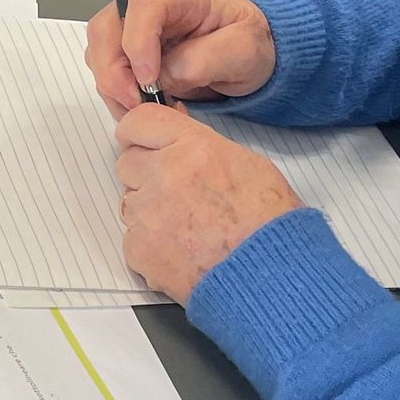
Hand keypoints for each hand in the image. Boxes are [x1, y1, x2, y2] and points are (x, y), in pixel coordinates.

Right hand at [87, 0, 276, 117]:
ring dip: (113, 88)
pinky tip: (145, 106)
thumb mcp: (243, 51)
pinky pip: (107, 73)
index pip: (142, 5)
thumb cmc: (247, 43)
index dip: (137, 42)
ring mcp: (133, 28)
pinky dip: (118, 96)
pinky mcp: (127, 53)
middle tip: (136, 102)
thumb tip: (161, 77)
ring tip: (145, 109)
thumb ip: (202, 60)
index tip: (148, 78)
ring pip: (99, 53)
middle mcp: (148, 6)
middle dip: (113, 71)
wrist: (245, 53)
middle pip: (106, 28)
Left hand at [114, 103, 298, 302]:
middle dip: (146, 175)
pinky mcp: (139, 249)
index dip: (137, 132)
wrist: (270, 278)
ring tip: (188, 230)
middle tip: (176, 194)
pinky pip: (132, 238)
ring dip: (150, 212)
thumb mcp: (247, 164)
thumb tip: (176, 139)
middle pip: (128, 163)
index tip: (139, 142)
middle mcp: (165, 175)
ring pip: (130, 203)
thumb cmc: (270, 225)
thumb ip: (201, 148)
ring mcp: (148, 214)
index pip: (139, 122)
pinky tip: (182, 253)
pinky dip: (151, 246)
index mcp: (194, 148)